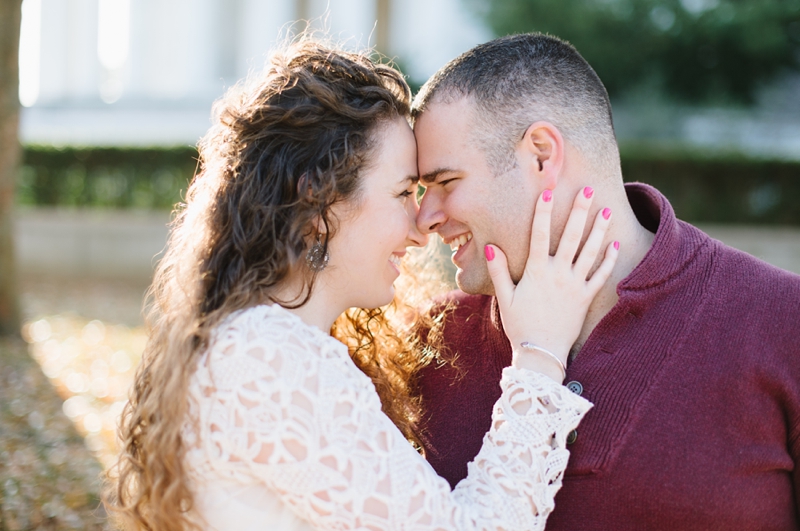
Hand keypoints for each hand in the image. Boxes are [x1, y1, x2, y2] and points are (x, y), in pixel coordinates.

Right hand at [485, 187, 617, 380]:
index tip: (548, 191)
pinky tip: (615, 244)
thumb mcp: (504, 297)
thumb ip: (498, 271)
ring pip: (590, 251)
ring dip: (599, 230)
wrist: (541, 354)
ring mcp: (575, 285)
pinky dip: (609, 259)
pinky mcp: (586, 298)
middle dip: (580, 211)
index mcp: (537, 271)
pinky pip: (601, 275)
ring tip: (607, 211)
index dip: (543, 212)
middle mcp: (559, 274)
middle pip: (571, 236)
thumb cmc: (519, 325)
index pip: (540, 234)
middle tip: (589, 190)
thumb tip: (490, 246)